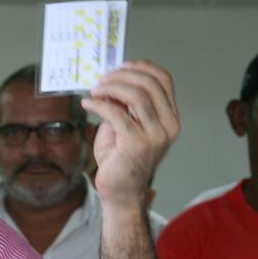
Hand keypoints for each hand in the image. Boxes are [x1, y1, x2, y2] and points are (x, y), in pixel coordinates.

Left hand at [81, 60, 179, 208]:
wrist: (120, 192)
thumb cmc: (121, 159)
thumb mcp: (124, 124)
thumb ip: (123, 103)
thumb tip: (110, 81)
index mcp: (170, 118)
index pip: (164, 80)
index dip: (142, 67)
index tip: (120, 66)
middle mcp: (168, 125)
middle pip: (150, 83)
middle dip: (122, 75)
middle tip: (102, 80)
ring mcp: (155, 135)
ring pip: (136, 95)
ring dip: (111, 87)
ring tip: (95, 91)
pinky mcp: (137, 144)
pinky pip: (117, 113)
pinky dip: (99, 104)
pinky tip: (88, 104)